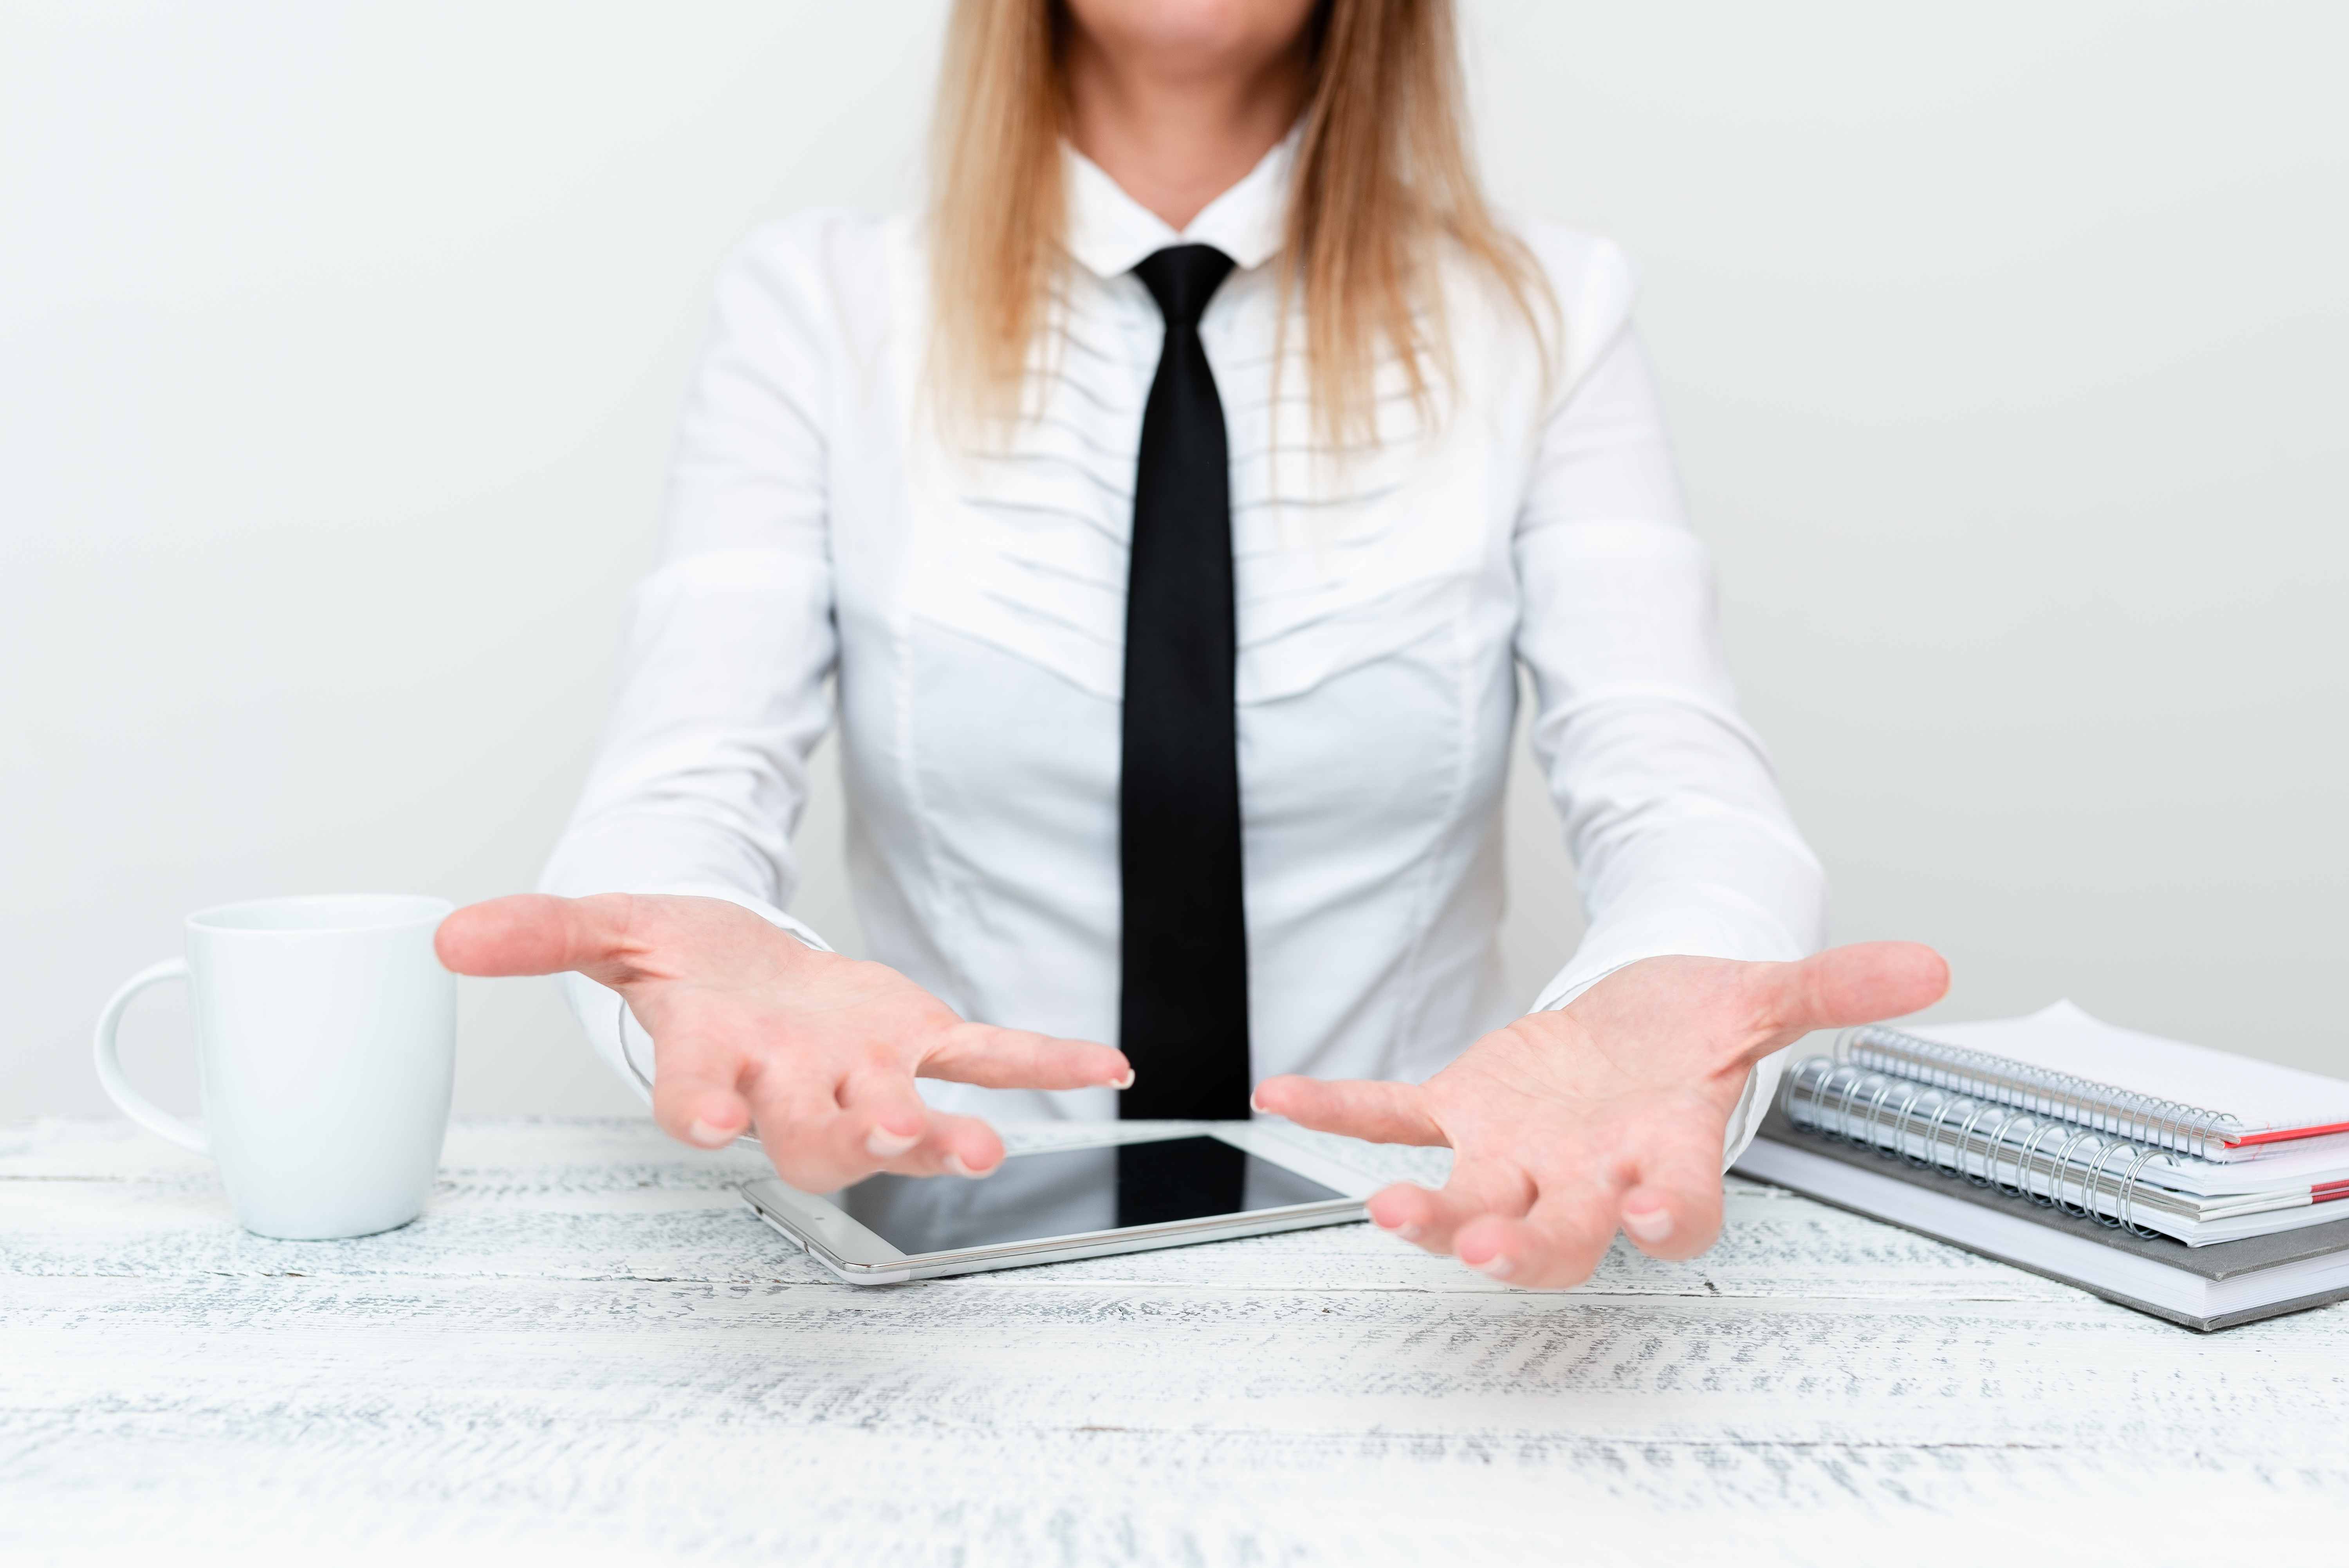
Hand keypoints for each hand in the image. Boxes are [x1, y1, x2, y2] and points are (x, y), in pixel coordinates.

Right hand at [434, 893, 1130, 1190]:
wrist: (748, 971)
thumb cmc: (690, 968)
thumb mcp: (617, 927)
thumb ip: (546, 932)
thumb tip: (450, 934)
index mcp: (717, 1061)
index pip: (699, 1097)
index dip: (699, 1109)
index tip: (702, 1124)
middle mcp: (793, 1085)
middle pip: (812, 1131)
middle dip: (846, 1137)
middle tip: (885, 1142)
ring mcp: (864, 1070)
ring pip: (902, 1117)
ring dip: (942, 1134)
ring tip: (985, 1147)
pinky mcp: (922, 1041)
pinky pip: (989, 1056)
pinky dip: (1046, 1060)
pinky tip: (1107, 1063)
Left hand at [1252, 942, 1948, 1287]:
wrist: (1640, 1018)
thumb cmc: (1694, 1027)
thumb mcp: (1762, 994)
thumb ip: (1834, 987)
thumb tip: (1929, 964)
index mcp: (1663, 1151)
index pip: (1677, 1207)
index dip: (1668, 1217)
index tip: (1653, 1215)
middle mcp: (1583, 1173)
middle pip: (1559, 1235)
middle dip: (1528, 1247)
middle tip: (1495, 1251)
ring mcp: (1515, 1150)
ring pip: (1470, 1201)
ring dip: (1432, 1211)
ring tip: (1389, 1207)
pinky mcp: (1462, 1111)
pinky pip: (1395, 1115)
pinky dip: (1343, 1107)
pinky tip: (1284, 1092)